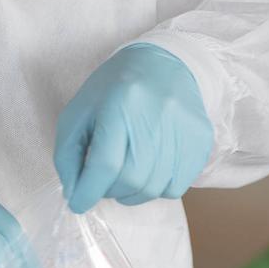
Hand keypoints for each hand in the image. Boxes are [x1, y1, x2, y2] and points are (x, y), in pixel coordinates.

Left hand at [54, 43, 213, 213]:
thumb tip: (75, 196)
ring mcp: (183, 129)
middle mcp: (156, 115)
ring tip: (126, 173)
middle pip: (131, 180)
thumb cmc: (114, 91)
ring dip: (133, 192)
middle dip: (111, 190)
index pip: (105, 163)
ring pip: (153, 189)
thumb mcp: (79, 114)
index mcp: (121, 103)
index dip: (88, 191)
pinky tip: (150, 168)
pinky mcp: (200, 141)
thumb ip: (68, 156)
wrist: (163, 64)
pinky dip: (157, 188)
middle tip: (105, 180)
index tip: (78, 202)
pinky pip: (176, 187)